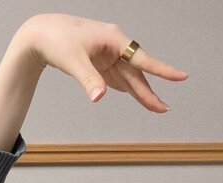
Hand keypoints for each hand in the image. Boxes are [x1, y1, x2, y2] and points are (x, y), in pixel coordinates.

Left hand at [17, 13, 187, 111]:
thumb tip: (99, 98)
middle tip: (164, 109)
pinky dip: (127, 88)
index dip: (162, 70)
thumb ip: (88, 79)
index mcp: (114, 39)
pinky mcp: (100, 63)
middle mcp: (115, 46)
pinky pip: (118, 78)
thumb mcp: (73, 61)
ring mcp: (108, 55)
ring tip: (156, 107)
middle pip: (137, 73)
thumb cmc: (57, 40)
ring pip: (129, 77)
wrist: (41, 33)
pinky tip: (136, 96)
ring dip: (140, 93)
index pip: (143, 58)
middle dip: (149, 92)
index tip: (181, 77)